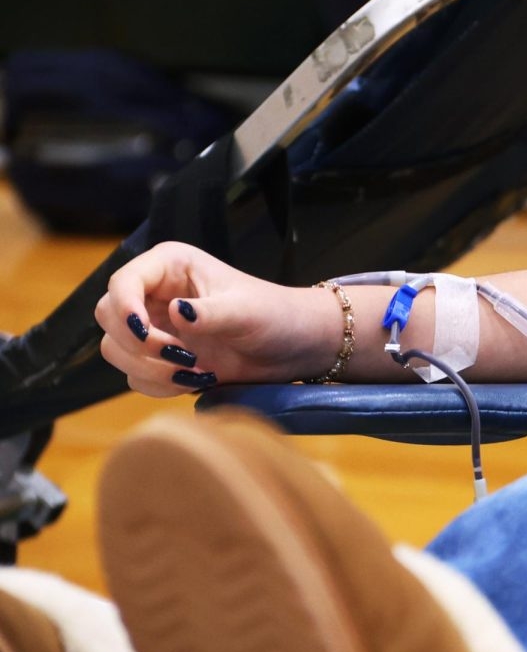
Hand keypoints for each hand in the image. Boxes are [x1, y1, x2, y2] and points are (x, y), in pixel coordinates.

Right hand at [95, 242, 339, 395]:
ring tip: (197, 372)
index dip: (124, 309)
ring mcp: (156, 327)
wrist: (293, 347)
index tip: (146, 334)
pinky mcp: (161, 359)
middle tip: (182, 357)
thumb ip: (210, 313)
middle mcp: (155, 294)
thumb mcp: (246, 311)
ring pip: (116, 350)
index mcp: (170, 266)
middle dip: (138, 344)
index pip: (122, 282)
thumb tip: (176, 312)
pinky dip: (160, 385)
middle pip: (108, 317)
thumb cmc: (274, 315)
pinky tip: (199, 380)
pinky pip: (136, 377)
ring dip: (149, 368)